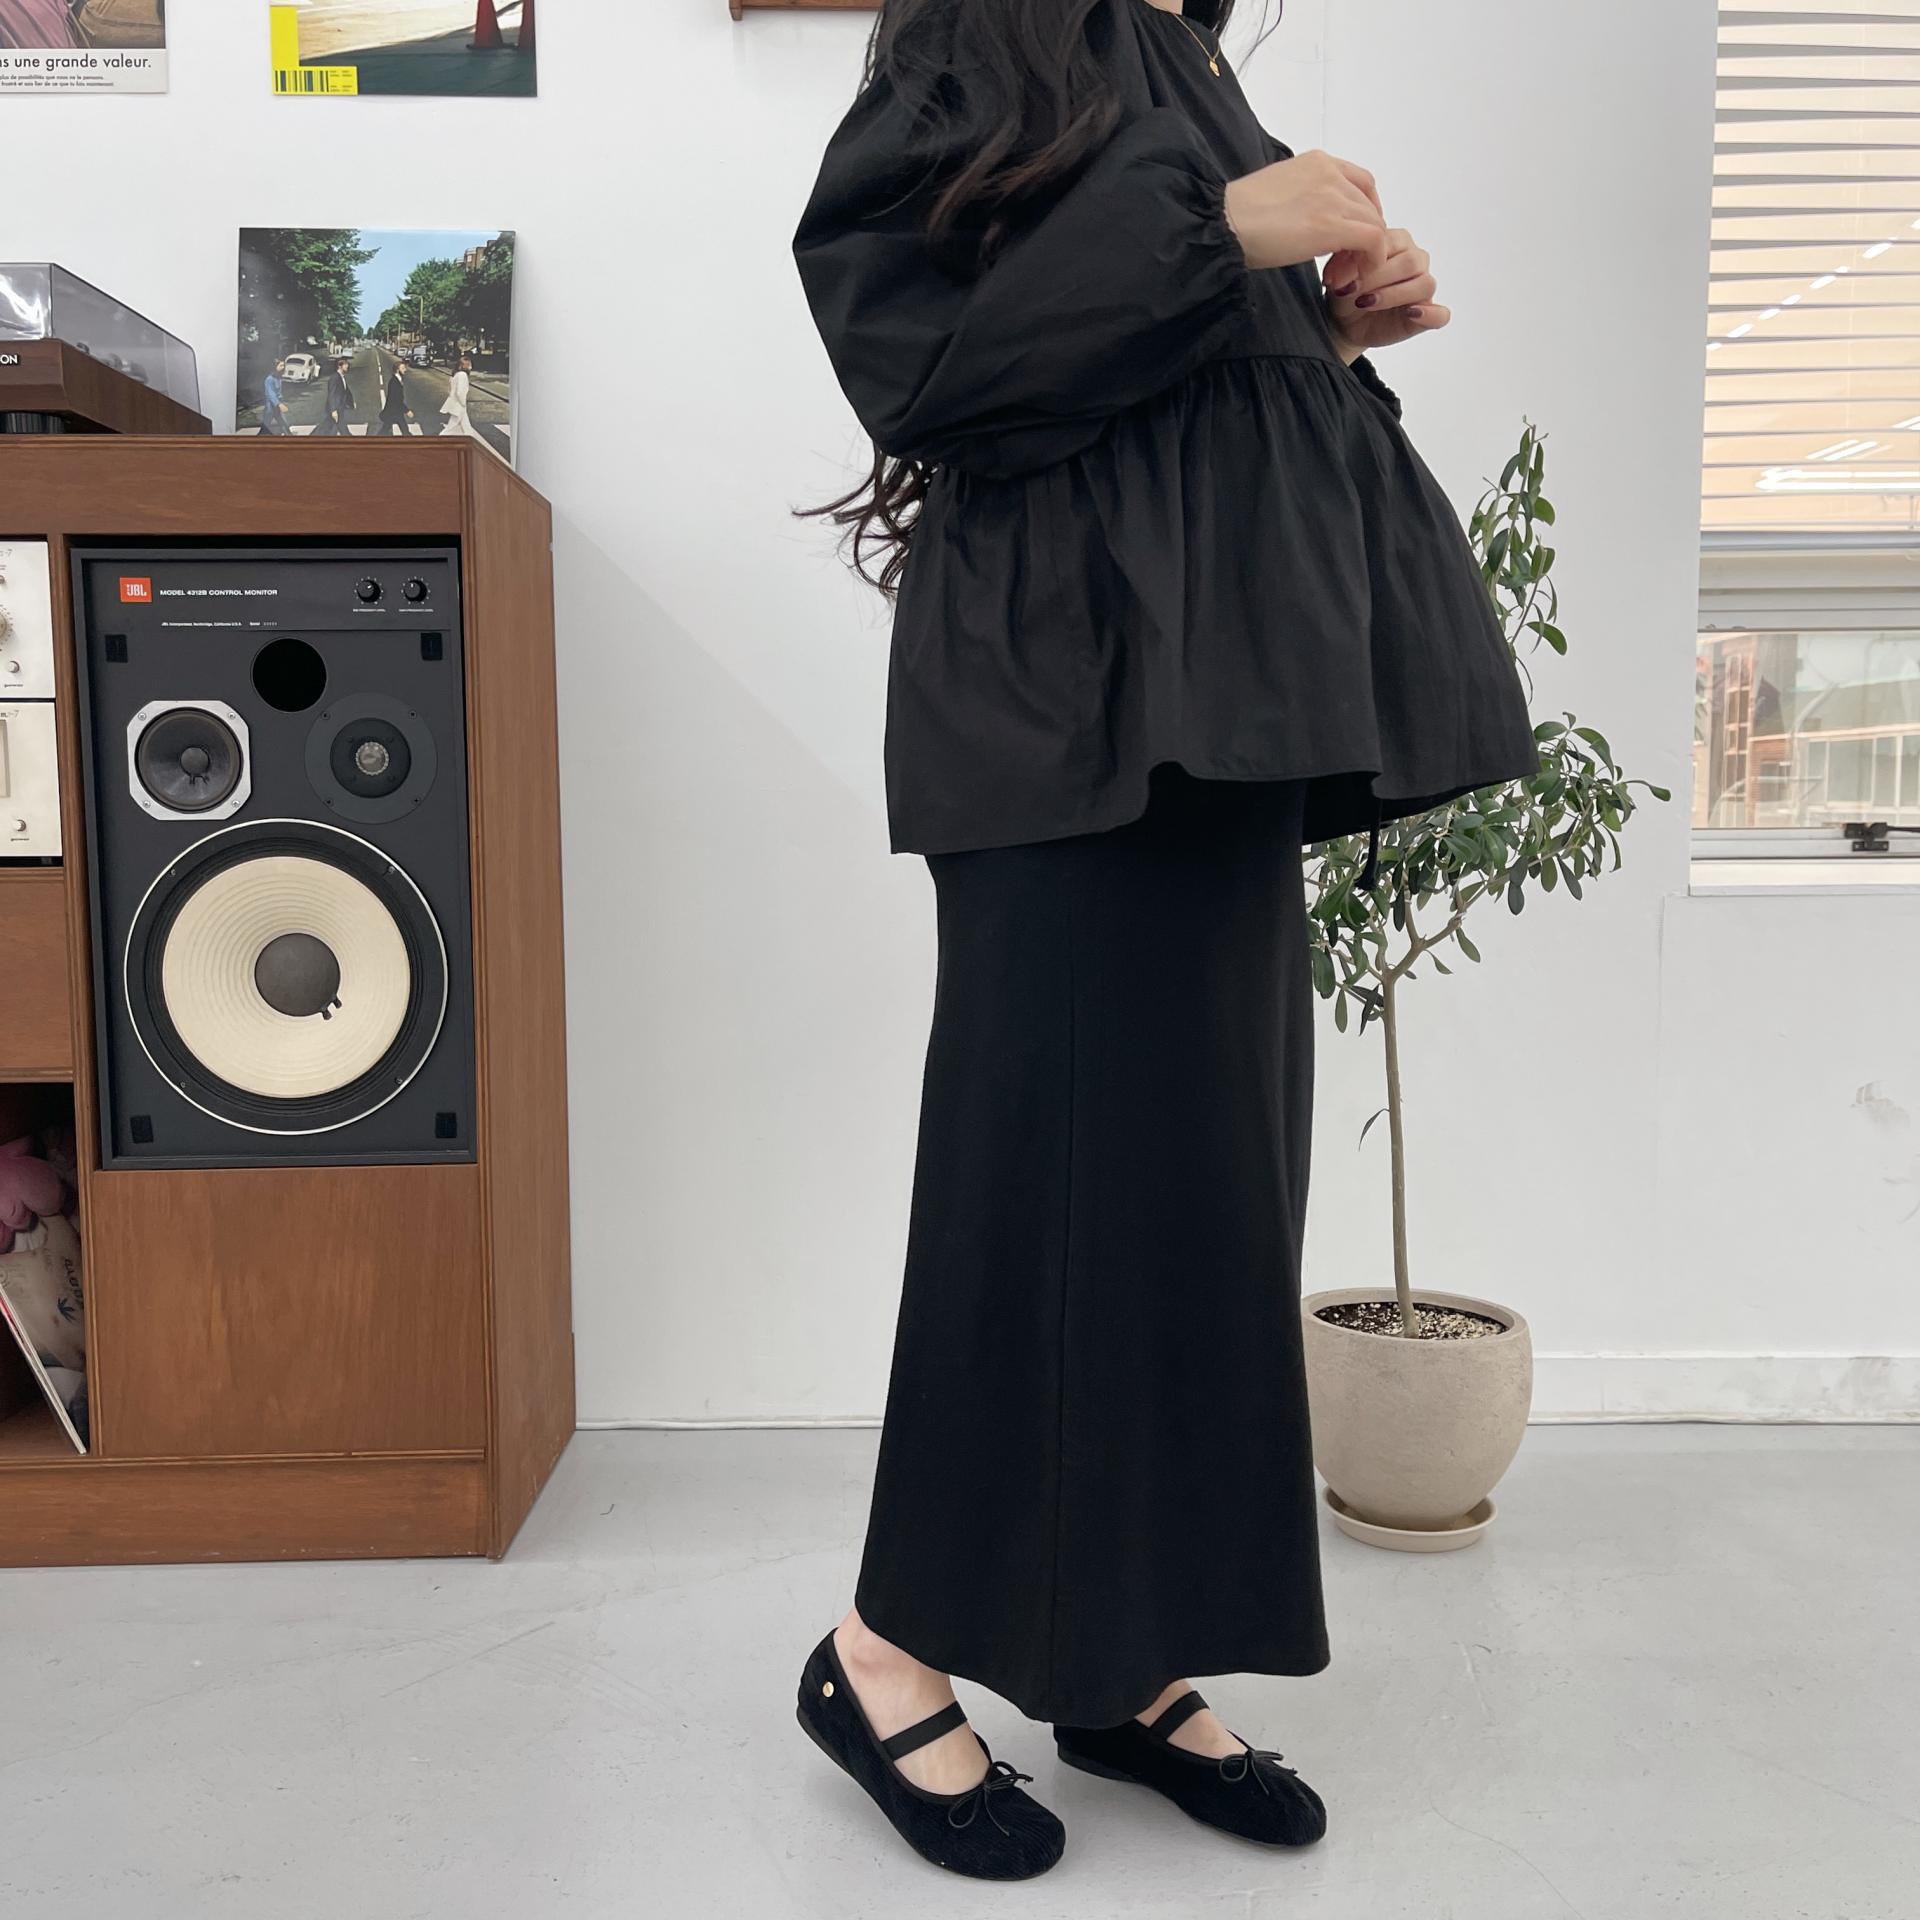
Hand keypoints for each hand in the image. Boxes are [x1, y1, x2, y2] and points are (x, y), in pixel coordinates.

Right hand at [1222, 150, 1388, 275]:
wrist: (1224, 226)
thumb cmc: (1237, 218)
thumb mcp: (1278, 197)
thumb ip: (1304, 200)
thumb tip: (1312, 223)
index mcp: (1317, 162)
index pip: (1360, 183)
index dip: (1365, 212)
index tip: (1353, 238)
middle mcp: (1331, 173)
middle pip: (1369, 206)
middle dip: (1364, 238)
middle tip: (1345, 265)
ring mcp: (1334, 196)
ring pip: (1374, 223)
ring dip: (1365, 253)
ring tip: (1342, 275)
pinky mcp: (1334, 224)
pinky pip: (1374, 240)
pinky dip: (1372, 260)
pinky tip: (1356, 276)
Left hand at [1323, 228, 1449, 359]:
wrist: (1341, 322)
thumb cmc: (1345, 292)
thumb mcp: (1340, 274)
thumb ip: (1348, 262)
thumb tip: (1356, 260)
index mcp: (1397, 242)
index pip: (1393, 243)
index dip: (1369, 259)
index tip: (1342, 276)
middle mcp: (1416, 261)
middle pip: (1411, 262)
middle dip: (1378, 278)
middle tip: (1352, 291)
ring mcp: (1423, 287)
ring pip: (1424, 284)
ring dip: (1393, 295)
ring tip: (1366, 303)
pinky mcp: (1426, 315)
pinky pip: (1441, 315)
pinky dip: (1430, 315)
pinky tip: (1410, 314)